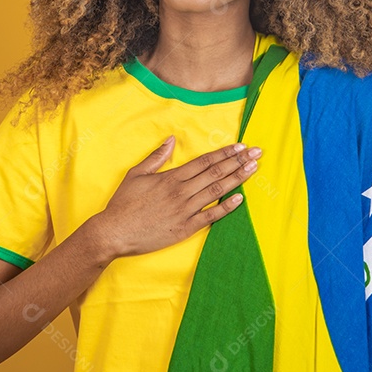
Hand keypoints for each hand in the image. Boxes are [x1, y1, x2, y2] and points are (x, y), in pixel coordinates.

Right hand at [89, 136, 262, 258]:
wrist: (114, 232)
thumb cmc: (123, 203)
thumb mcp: (136, 174)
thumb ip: (156, 157)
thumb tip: (171, 140)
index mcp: (171, 177)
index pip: (204, 161)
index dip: (225, 153)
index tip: (240, 146)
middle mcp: (181, 191)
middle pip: (215, 173)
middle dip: (238, 162)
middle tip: (257, 153)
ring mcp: (185, 210)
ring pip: (216, 191)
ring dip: (237, 179)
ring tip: (254, 169)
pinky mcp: (185, 228)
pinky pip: (210, 216)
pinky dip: (226, 207)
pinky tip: (240, 199)